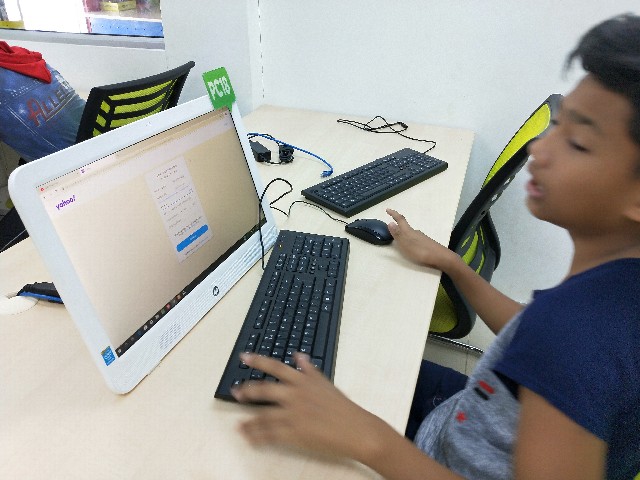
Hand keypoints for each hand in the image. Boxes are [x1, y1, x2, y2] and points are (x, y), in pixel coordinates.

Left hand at [231, 352, 390, 461]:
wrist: (356, 429)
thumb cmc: (343, 407)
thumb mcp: (326, 383)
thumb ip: (309, 370)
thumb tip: (299, 356)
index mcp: (303, 381)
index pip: (276, 366)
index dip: (258, 360)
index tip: (244, 357)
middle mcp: (296, 395)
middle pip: (264, 389)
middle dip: (247, 390)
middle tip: (235, 392)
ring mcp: (294, 414)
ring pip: (263, 415)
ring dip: (249, 420)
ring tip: (239, 424)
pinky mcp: (294, 433)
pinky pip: (270, 434)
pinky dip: (257, 436)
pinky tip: (250, 437)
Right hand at [386, 208, 455, 270]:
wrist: (440, 257)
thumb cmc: (420, 251)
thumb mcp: (405, 243)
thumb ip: (398, 234)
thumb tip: (390, 223)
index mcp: (409, 231)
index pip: (400, 220)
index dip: (394, 214)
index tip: (387, 209)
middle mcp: (416, 232)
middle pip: (405, 227)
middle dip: (398, 228)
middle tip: (392, 231)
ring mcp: (422, 238)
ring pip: (411, 234)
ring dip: (404, 235)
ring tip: (400, 242)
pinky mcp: (426, 244)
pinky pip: (415, 239)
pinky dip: (410, 241)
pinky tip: (411, 248)